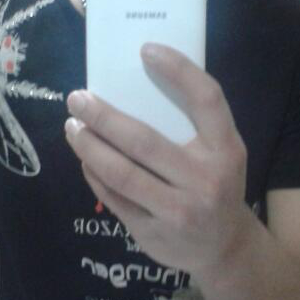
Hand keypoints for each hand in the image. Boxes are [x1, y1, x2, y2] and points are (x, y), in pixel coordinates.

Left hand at [64, 43, 251, 275]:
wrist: (225, 249)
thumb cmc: (218, 184)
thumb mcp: (222, 152)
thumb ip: (194, 123)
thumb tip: (138, 81)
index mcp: (227, 150)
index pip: (206, 100)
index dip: (178, 71)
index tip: (146, 50)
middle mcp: (205, 180)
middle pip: (144, 141)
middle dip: (103, 116)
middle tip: (77, 98)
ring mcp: (178, 211)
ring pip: (121, 173)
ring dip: (89, 146)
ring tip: (72, 126)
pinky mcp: (153, 234)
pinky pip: (114, 197)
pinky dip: (95, 174)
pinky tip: (85, 158)